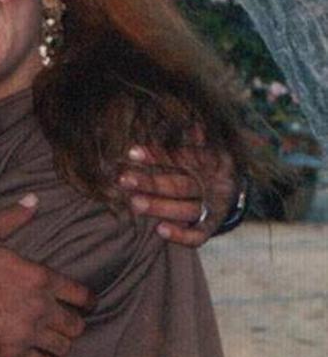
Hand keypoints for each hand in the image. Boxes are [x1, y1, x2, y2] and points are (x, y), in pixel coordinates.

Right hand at [0, 195, 94, 356]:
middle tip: (64, 320)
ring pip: (62, 347)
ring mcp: (29, 333)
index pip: (81, 295)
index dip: (88, 301)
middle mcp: (41, 308)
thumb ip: (12, 217)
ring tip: (50, 338)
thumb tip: (34, 199)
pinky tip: (34, 353)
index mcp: (40, 278)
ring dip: (58, 342)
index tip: (86, 303)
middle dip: (73, 323)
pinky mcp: (13, 353)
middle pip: (76, 325)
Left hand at [116, 140, 237, 247]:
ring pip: (186, 209)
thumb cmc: (206, 160)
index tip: (130, 153)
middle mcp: (211, 184)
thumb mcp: (204, 145)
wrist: (233, 186)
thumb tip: (186, 121)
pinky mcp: (212, 228)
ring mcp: (213, 208)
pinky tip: (160, 231)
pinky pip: (198, 236)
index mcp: (210, 161)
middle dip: (151, 183)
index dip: (156, 156)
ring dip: (160, 207)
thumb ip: (192, 136)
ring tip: (134, 204)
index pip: (180, 158)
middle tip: (123, 180)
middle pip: (179, 185)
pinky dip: (181, 235)